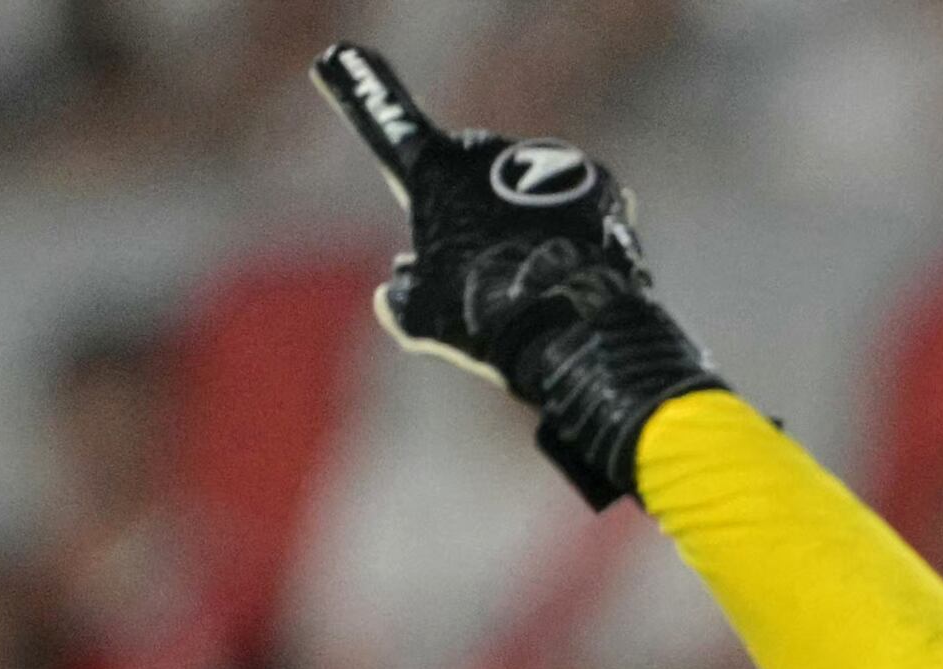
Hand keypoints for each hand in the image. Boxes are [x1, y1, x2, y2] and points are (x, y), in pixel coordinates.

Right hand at [312, 40, 721, 508]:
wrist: (579, 331)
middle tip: (479, 255)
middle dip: (468, 199)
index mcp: (434, 171)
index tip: (345, 64)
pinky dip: (571, 225)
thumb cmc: (487, 321)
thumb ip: (399, 294)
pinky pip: (574, 199)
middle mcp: (487, 152)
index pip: (390, 125)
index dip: (363, 98)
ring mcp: (546, 160)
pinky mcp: (597, 180)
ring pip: (525, 185)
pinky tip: (573, 263)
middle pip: (468, 166)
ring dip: (524, 216)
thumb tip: (397, 286)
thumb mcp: (420, 317)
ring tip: (535, 272)